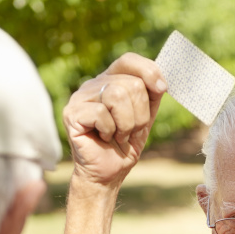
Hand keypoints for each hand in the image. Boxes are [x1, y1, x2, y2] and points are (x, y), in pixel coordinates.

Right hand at [63, 53, 166, 186]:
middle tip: (131, 130)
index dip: (148, 71)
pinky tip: (103, 138)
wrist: (107, 173)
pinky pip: (101, 113)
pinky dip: (110, 131)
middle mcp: (94, 85)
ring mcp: (80, 97)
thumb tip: (161, 81)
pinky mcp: (71, 113)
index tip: (162, 89)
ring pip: (117, 95)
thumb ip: (151, 94)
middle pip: (130, 83)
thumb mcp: (145, 116)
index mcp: (111, 81)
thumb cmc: (125, 144)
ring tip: (119, 135)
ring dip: (127, 123)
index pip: (128, 60)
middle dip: (140, 114)